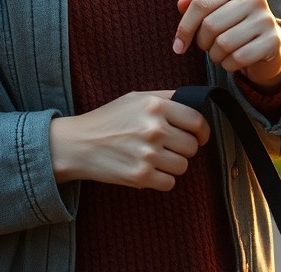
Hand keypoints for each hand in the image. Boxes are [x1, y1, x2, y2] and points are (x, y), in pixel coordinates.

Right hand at [48, 90, 208, 189]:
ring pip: (183, 166)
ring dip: (173, 165)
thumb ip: (166, 97)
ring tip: (157, 158)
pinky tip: (150, 170)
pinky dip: (162, 180)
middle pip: (192, 146)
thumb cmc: (108, 119)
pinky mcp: (140, 175)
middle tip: (169, 147)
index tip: (199, 137)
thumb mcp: (136, 97)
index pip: (197, 121)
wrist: (78, 144)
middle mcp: (154, 128)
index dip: (202, 132)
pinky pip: (170, 183)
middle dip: (184, 148)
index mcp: (156, 106)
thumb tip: (195, 100)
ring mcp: (148, 153)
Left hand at [174, 0, 280, 88]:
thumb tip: (182, 3)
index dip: (184, 27)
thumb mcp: (213, 8)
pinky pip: (238, 58)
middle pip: (210, 25)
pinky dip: (229, 65)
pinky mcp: (274, 41)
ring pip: (223, 44)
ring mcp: (266, 19)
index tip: (178, 45)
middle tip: (209, 46)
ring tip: (222, 53)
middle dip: (203, 42)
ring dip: (216, 55)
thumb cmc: (232, 24)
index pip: (200, 3)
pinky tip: (234, 61)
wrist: (266, 45)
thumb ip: (195, 0)